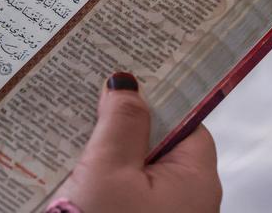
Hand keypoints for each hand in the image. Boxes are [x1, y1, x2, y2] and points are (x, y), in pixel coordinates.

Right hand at [51, 73, 221, 212]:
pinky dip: (104, 170)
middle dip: (126, 119)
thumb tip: (127, 82)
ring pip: (139, 163)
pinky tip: (77, 161)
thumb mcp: (108, 170)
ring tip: (78, 123)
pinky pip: (126, 185)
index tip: (129, 74)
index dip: (158, 96)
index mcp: (194, 179)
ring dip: (110, 145)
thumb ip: (121, 122)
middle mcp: (186, 198)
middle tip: (94, 96)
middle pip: (160, 140)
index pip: (186, 120)